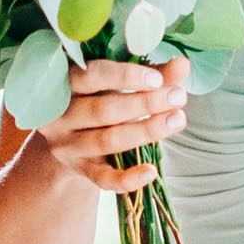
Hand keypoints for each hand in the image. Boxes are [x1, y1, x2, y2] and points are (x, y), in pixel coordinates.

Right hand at [34, 58, 189, 193]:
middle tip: (179, 96)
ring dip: (145, 131)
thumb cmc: (97, 98)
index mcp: (65, 83)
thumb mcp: (115, 83)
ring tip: (178, 120)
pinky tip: (152, 172)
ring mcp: (68, 145)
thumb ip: (148, 74)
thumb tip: (182, 64)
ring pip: (107, 141)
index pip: (92, 77)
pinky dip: (127, 178)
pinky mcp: (79, 170)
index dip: (125, 77)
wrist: (68, 138)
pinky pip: (103, 178)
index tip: (157, 79)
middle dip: (145, 104)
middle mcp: (61, 115)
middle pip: (103, 111)